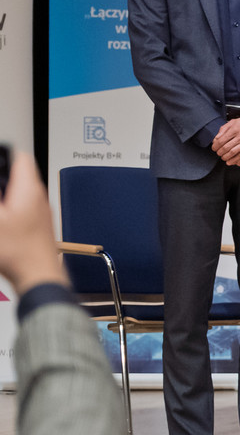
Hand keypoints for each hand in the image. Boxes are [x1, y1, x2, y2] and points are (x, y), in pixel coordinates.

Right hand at [0, 151, 67, 296]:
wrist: (39, 277)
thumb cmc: (21, 253)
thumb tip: (0, 186)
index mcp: (29, 190)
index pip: (21, 158)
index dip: (3, 156)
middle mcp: (39, 198)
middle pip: (18, 177)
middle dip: (2, 181)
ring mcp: (41, 213)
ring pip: (20, 194)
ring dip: (5, 197)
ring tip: (0, 211)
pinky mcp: (39, 226)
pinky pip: (22, 209)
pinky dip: (9, 211)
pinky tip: (3, 224)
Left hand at [212, 117, 239, 165]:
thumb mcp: (235, 121)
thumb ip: (224, 128)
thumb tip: (217, 137)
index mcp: (235, 129)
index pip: (221, 140)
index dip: (215, 145)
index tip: (214, 148)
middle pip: (226, 147)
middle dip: (219, 152)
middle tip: (218, 153)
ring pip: (232, 152)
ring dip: (225, 157)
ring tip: (223, 157)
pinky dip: (234, 160)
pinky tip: (230, 161)